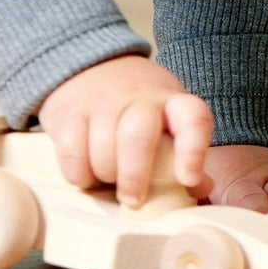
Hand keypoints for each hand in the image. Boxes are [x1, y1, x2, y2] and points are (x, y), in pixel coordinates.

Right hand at [37, 55, 213, 206]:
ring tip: (107, 179)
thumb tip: (199, 187)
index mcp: (172, 103)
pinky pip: (71, 150)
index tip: (187, 179)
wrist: (90, 68)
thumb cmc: (137, 112)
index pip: (192, 119)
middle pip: (137, 137)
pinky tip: (85, 175)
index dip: (192, 151)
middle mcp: (139, 97)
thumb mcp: (168, 124)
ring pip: (103, 147)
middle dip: (134, 175)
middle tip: (132, 200)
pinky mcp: (68, 110)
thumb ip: (182, 155)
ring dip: (105, 174)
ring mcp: (101, 101)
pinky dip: (78, 172)